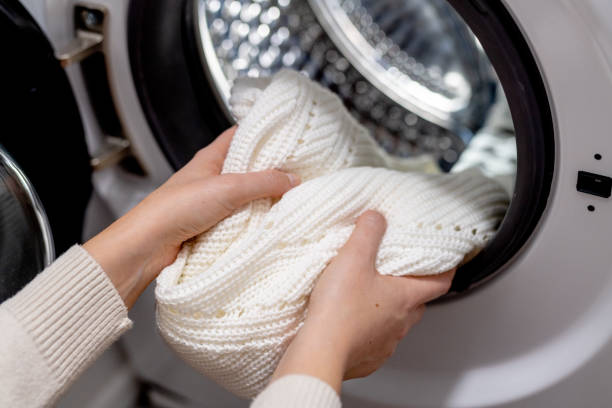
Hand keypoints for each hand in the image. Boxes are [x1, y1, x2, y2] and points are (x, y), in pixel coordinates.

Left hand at [84, 127, 299, 307]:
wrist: (149, 245)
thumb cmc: (174, 208)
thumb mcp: (227, 188)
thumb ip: (263, 182)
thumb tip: (292, 179)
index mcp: (210, 158)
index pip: (240, 136)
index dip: (262, 133)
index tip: (287, 136)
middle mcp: (211, 178)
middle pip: (247, 168)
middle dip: (270, 171)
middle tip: (296, 172)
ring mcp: (211, 202)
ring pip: (245, 196)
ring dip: (263, 200)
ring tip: (288, 199)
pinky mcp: (212, 226)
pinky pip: (240, 220)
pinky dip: (253, 222)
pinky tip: (268, 224)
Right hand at [271, 211, 454, 392]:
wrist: (320, 351)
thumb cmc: (339, 309)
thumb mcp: (353, 258)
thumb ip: (367, 233)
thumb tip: (376, 218)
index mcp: (405, 298)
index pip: (440, 283)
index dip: (447, 270)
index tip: (447, 262)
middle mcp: (401, 323)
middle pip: (417, 302)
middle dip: (410, 287)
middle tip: (396, 272)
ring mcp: (385, 344)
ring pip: (396, 322)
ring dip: (387, 309)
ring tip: (367, 295)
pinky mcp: (367, 358)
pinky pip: (375, 341)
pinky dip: (368, 329)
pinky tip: (350, 320)